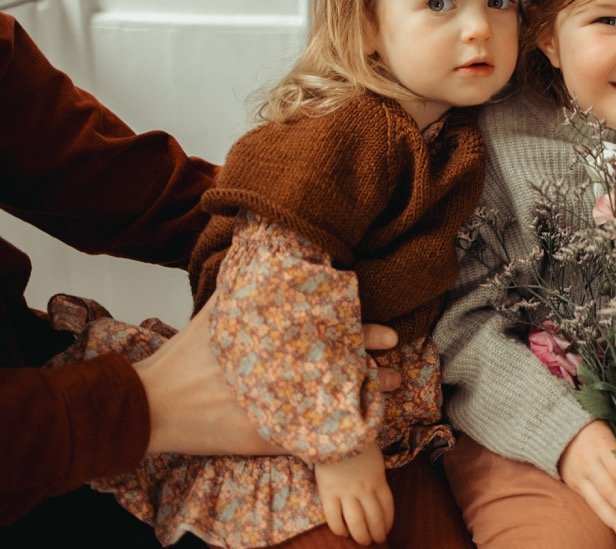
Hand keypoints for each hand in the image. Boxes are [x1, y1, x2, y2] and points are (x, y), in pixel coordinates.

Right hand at [135, 294, 400, 455]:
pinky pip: (314, 438)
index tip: (391, 335)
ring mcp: (277, 407)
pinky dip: (339, 432)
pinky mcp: (268, 437)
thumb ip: (255, 277)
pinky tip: (360, 427)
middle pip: (340, 368)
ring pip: (335, 403)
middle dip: (374, 365)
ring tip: (393, 391)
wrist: (154, 403)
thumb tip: (277, 240)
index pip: (331, 335)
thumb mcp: (222, 305)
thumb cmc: (189, 352)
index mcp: (273, 339)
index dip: (365, 334)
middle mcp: (280, 372)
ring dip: (366, 397)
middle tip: (399, 364)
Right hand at [314, 446, 393, 545]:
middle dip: (377, 532)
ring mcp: (346, 492)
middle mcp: (364, 489)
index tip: (387, 529)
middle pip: (374, 517)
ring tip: (363, 542)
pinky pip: (334, 516)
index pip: (387, 506)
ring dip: (361, 535)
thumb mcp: (375, 457)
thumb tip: (377, 487)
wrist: (336, 432)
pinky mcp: (328, 492)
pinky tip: (342, 533)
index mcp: (378, 479)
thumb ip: (376, 474)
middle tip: (376, 541)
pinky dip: (339, 528)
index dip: (388, 520)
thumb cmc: (356, 441)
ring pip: (356, 521)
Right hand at [559, 420, 615, 543]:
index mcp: (601, 445)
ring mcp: (579, 477)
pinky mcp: (573, 486)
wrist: (562, 427)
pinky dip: (606, 519)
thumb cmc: (598, 426)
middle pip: (611, 492)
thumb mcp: (613, 427)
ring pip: (599, 504)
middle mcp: (588, 463)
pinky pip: (592, 506)